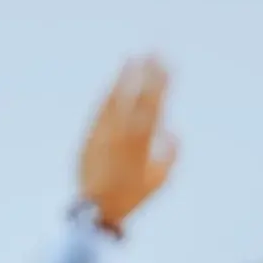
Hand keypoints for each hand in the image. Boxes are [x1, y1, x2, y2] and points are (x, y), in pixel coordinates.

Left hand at [78, 57, 178, 234]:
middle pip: (137, 98)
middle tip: (155, 54)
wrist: (96, 208)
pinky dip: (108, 95)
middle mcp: (122, 135)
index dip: (161, 86)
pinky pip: (101, 109)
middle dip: (148, 75)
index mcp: (142, 145)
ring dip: (125, 78)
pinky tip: (114, 83)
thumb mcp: (159, 181)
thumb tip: (172, 131)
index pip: (154, 107)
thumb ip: (169, 155)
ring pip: (116, 99)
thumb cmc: (131, 196)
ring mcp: (104, 133)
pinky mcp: (90, 135)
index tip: (167, 68)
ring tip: (132, 59)